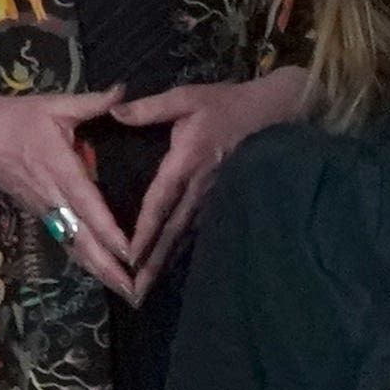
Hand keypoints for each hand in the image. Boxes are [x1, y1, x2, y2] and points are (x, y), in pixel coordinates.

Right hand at [0, 71, 142, 298]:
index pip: (87, 204)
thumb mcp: (54, 105)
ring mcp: (42, 209)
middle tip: (135, 290)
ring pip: (72, 245)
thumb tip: (126, 92)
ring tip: (126, 292)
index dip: (107, 229)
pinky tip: (104, 277)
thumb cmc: (15, 117)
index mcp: (58, 167)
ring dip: (98, 271)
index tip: (130, 251)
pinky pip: (64, 241)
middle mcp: (50, 195)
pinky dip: (84, 261)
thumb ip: (93, 103)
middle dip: (107, 266)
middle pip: (80, 237)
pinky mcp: (37, 214)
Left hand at [111, 69, 314, 274]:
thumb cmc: (229, 104)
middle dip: (153, 262)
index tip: (128, 256)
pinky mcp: (224, 199)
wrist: (276, 112)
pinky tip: (173, 265)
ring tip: (149, 288)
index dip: (144, 232)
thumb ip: (149, 108)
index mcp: (185, 164)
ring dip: (167, 262)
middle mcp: (199, 188)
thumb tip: (113, 112)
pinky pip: (200, 229)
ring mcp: (214, 197)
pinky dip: (184, 250)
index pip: (160, 204)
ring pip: (186, 236)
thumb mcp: (187, 98)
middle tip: (135, 292)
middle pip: (172, 232)